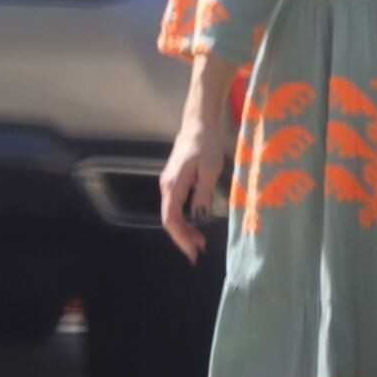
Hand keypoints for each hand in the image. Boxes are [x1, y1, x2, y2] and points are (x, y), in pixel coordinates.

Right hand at [160, 117, 225, 263]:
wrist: (198, 126)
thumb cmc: (205, 145)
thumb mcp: (209, 169)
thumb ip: (203, 193)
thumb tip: (199, 217)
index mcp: (173, 185)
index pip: (171, 218)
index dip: (181, 237)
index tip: (193, 250)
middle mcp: (166, 186)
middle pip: (169, 219)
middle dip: (183, 237)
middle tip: (200, 250)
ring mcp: (169, 184)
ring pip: (172, 214)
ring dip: (185, 230)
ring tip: (200, 241)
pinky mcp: (175, 182)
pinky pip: (176, 206)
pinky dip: (185, 219)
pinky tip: (196, 224)